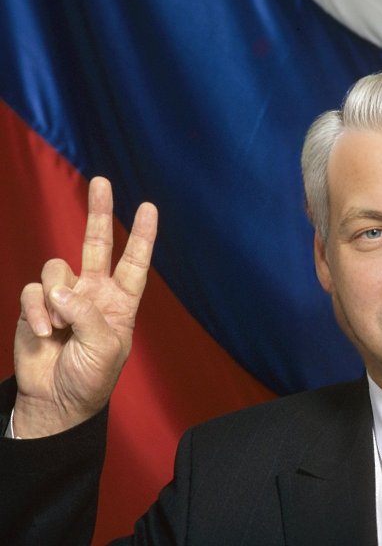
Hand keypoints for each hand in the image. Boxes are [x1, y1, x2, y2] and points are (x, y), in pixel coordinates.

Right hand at [13, 177, 157, 437]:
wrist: (57, 400)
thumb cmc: (92, 377)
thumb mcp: (104, 347)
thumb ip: (86, 314)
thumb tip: (61, 290)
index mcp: (121, 301)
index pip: (135, 262)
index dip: (142, 236)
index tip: (148, 207)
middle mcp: (94, 291)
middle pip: (97, 244)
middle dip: (99, 212)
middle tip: (101, 181)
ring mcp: (65, 296)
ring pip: (58, 267)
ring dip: (57, 296)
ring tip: (60, 327)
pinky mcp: (37, 305)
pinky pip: (34, 290)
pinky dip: (38, 310)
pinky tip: (45, 333)